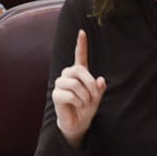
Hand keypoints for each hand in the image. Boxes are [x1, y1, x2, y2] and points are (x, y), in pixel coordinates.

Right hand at [52, 29, 105, 147]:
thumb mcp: (97, 97)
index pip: (80, 56)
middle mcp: (68, 75)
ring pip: (75, 84)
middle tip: (93, 96)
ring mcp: (61, 84)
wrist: (78, 123)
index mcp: (79, 73)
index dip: (81, 44)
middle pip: (79, 70)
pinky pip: (69, 95)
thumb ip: (99, 88)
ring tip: (84, 103)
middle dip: (90, 84)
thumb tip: (100, 80)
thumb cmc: (87, 108)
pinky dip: (77, 102)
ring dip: (84, 96)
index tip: (82, 32)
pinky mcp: (56, 94)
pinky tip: (76, 106)